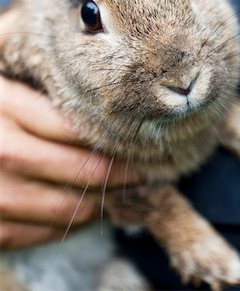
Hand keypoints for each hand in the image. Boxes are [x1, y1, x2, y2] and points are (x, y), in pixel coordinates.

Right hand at [0, 76, 137, 248]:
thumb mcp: (6, 83)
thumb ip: (42, 91)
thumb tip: (101, 109)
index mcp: (4, 106)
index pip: (77, 129)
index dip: (117, 139)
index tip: (140, 140)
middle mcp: (0, 151)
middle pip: (81, 171)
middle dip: (123, 174)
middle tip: (146, 170)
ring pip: (68, 208)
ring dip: (102, 203)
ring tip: (123, 191)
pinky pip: (43, 234)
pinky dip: (72, 225)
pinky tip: (86, 210)